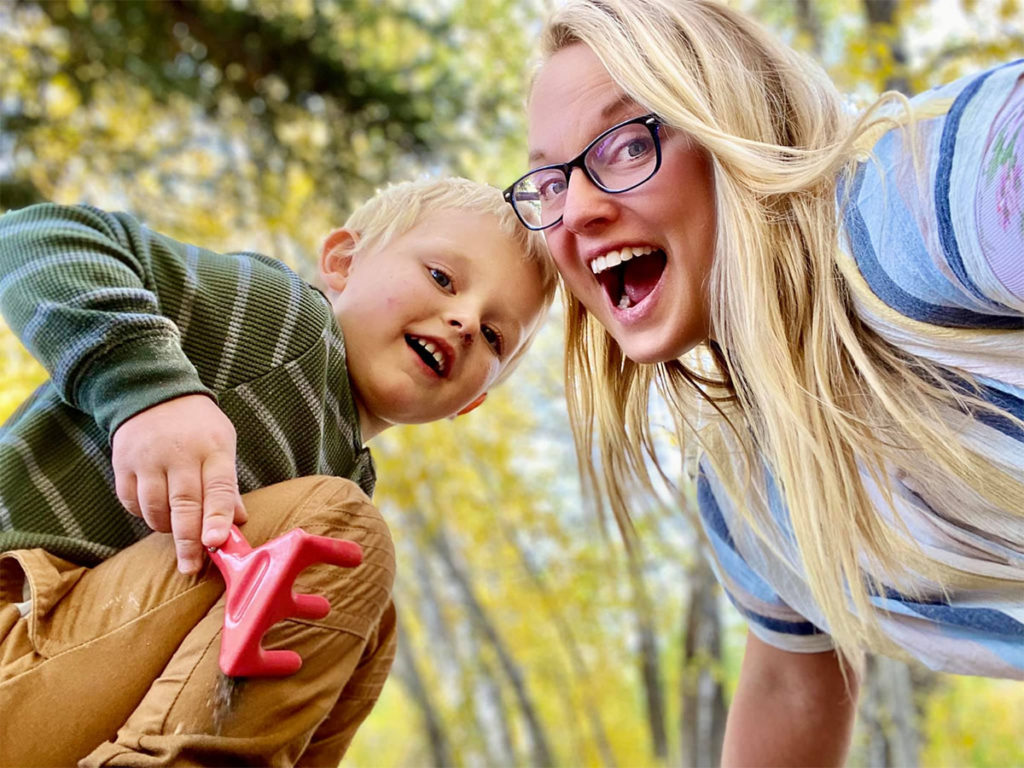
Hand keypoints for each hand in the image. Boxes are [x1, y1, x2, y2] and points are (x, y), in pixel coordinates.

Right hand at [112, 394, 247, 573]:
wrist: (153, 391)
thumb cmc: (197, 426)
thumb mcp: (223, 444)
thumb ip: (227, 485)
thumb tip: (237, 522)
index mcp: (213, 449)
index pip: (219, 488)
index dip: (217, 518)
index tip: (216, 543)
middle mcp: (180, 454)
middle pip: (184, 505)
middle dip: (188, 541)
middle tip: (191, 566)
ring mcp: (148, 458)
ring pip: (155, 508)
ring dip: (166, 528)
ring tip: (175, 530)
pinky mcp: (123, 463)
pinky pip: (131, 503)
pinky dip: (143, 515)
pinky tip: (155, 511)